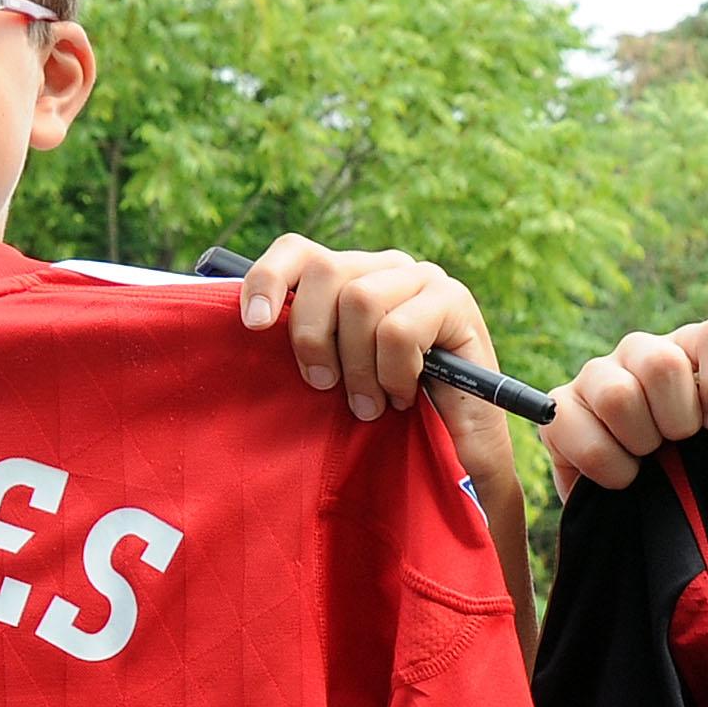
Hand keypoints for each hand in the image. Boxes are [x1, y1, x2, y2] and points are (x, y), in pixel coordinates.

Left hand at [239, 237, 514, 476]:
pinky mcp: (455, 300)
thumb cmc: (386, 416)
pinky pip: (398, 331)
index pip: (298, 251)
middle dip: (314, 336)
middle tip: (323, 385)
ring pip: (361, 300)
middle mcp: (386, 267)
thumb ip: (306, 340)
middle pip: (325, 272)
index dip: (267, 279)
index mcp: (351, 276)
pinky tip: (406, 394)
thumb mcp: (333, 374)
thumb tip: (251, 322)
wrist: (456, 455)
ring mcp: (423, 279)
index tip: (253, 325)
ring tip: (371, 403)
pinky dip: (394, 373)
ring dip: (359, 366)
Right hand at [545, 320, 707, 493]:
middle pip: (663, 365)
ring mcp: (598, 374)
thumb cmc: (694, 473)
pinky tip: (621, 476)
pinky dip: (605, 464)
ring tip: (648, 460)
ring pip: (618, 395)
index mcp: (693, 348)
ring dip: (639, 443)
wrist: (641, 510)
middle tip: (678, 447)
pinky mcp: (560, 406)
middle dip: (676, 422)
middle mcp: (644, 352)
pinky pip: (573, 426)